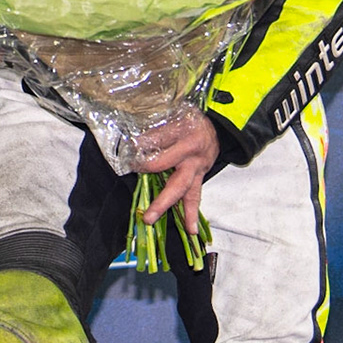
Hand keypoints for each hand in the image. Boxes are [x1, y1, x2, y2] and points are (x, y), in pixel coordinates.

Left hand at [133, 111, 220, 228]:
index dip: (139, 147)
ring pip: (181, 188)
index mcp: (182, 132)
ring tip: (151, 218)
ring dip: (164, 204)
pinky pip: (194, 196)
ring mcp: (196, 167)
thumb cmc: (190, 120)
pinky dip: (192, 214)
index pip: (156, 140)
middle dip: (144, 171)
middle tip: (133, 183)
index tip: (126, 154)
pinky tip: (191, 230)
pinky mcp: (198, 177)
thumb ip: (154, 126)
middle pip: (166, 166)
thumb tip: (131, 140)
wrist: (217, 129)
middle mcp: (189, 152)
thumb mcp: (173, 113)